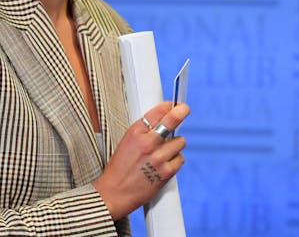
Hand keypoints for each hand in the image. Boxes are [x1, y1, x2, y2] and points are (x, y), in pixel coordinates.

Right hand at [92, 101, 189, 220]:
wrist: (114, 194)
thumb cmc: (118, 169)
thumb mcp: (125, 143)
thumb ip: (142, 132)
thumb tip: (162, 120)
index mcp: (134, 133)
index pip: (156, 112)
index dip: (167, 106)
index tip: (172, 105)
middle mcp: (146, 143)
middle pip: (171, 120)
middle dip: (181, 111)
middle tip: (184, 108)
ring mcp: (158, 158)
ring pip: (179, 141)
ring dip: (176, 144)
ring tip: (166, 150)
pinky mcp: (166, 172)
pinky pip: (180, 158)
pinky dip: (176, 160)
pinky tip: (166, 163)